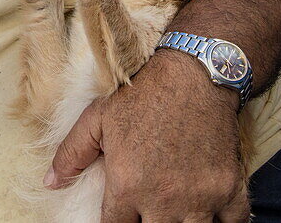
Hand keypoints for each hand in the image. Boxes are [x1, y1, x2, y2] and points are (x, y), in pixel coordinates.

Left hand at [46, 51, 249, 221]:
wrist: (195, 73)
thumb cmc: (143, 94)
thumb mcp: (97, 118)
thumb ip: (72, 153)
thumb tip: (50, 183)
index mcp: (128, 186)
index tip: (121, 218)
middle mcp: (164, 199)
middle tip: (147, 212)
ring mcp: (201, 197)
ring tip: (174, 214)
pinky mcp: (229, 188)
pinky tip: (211, 216)